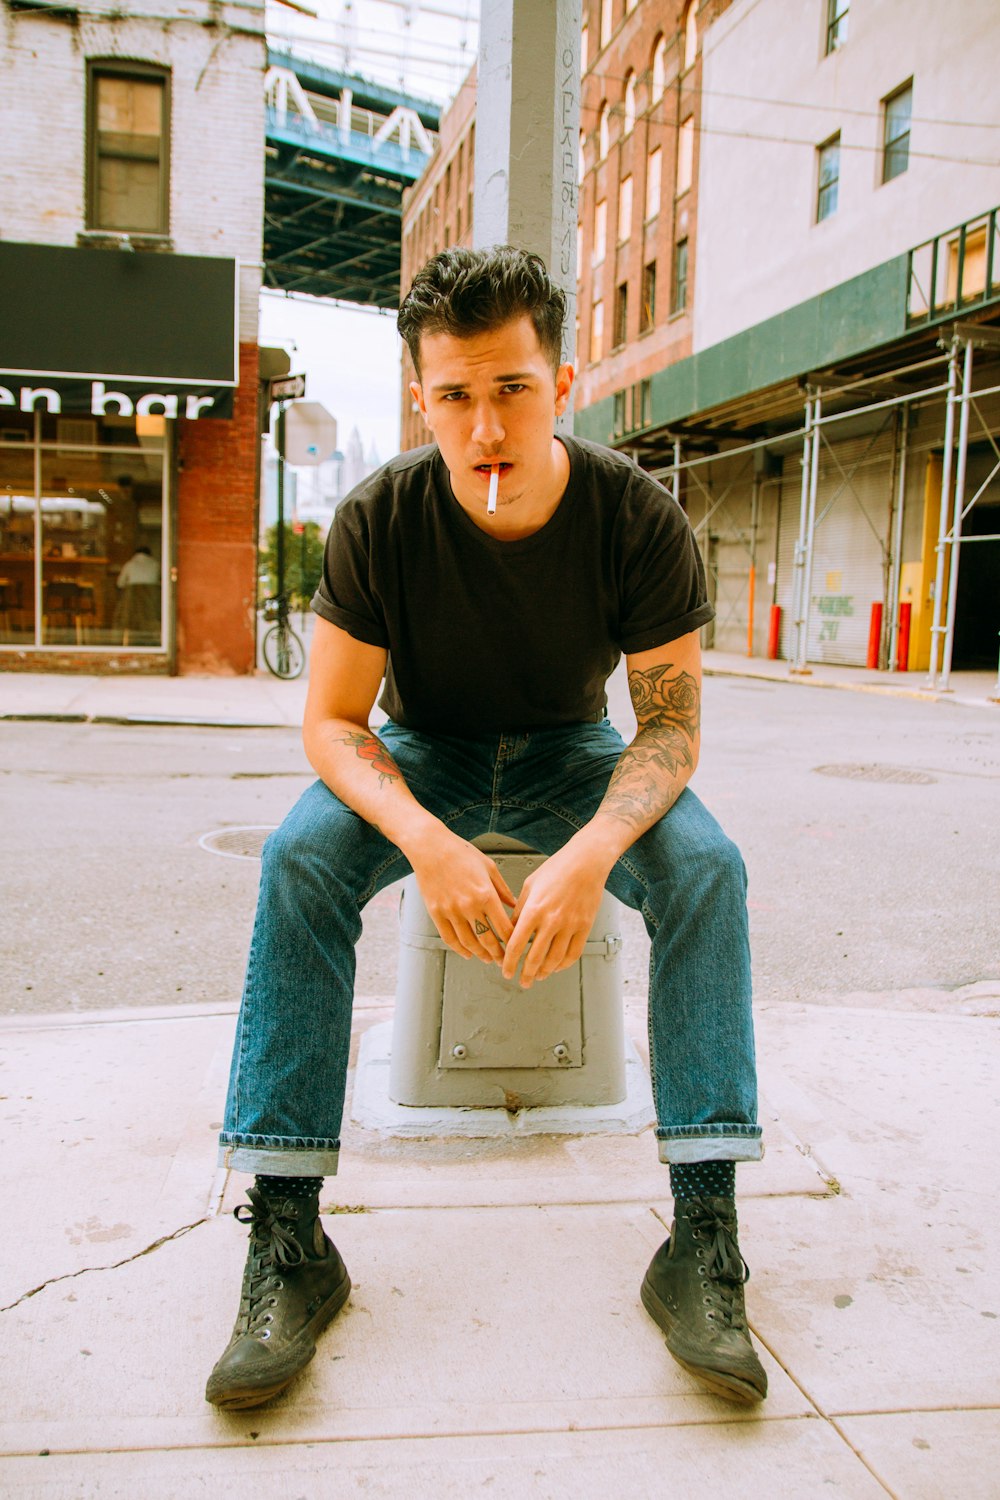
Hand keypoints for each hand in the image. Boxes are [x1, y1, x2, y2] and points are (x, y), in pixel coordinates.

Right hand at [406, 823, 515, 963]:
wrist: (431, 847)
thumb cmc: (460, 853)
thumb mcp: (489, 867)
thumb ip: (502, 889)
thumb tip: (514, 905)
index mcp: (486, 894)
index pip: (503, 927)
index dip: (512, 941)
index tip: (517, 946)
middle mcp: (469, 906)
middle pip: (488, 940)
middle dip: (499, 954)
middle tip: (505, 961)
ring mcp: (451, 911)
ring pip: (469, 943)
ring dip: (481, 954)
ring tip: (488, 958)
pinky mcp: (436, 913)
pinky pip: (449, 938)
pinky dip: (460, 949)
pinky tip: (468, 953)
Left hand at [501, 840, 611, 988]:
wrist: (586, 862)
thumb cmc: (557, 869)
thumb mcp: (530, 885)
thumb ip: (520, 910)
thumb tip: (512, 930)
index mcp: (534, 910)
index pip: (516, 945)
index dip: (509, 963)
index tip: (506, 971)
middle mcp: (551, 920)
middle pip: (535, 958)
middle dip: (526, 974)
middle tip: (522, 982)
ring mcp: (570, 925)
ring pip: (555, 960)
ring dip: (545, 972)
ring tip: (538, 977)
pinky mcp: (585, 926)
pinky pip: (573, 953)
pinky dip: (564, 964)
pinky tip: (557, 967)